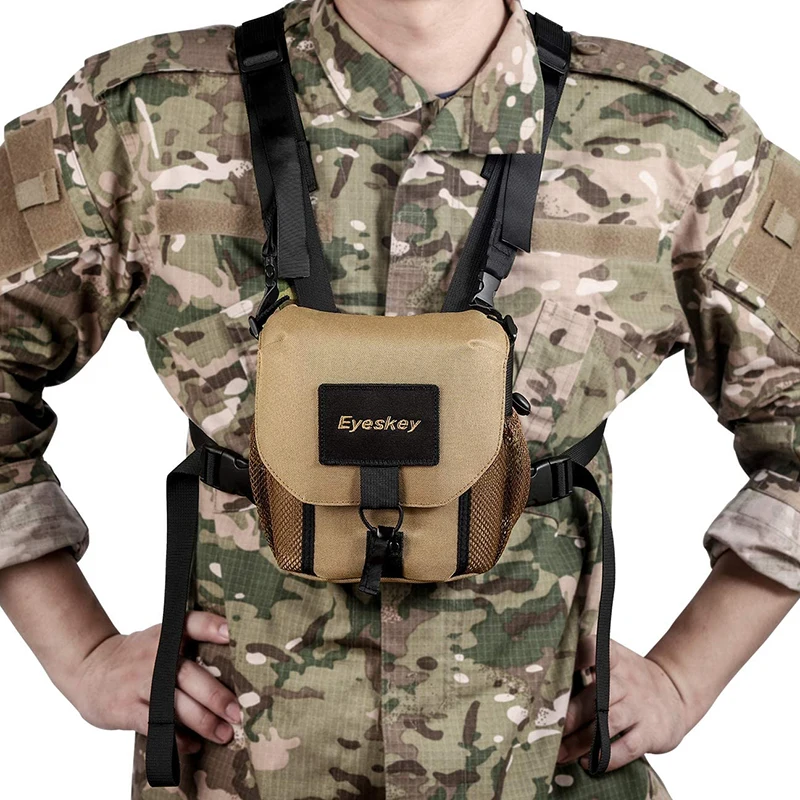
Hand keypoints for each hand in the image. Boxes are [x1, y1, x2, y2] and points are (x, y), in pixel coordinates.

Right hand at [70, 611, 239, 754]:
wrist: (90, 668)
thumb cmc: (137, 656)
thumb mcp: (160, 638)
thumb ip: (191, 643)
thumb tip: (235, 662)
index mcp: (167, 635)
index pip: (192, 623)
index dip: (212, 627)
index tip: (231, 634)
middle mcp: (156, 656)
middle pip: (191, 676)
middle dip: (217, 696)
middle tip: (237, 713)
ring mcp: (141, 683)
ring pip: (177, 705)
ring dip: (204, 722)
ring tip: (224, 733)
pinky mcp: (128, 709)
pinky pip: (157, 727)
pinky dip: (177, 738)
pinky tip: (193, 743)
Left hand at [557, 635, 689, 770]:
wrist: (675, 694)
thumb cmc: (628, 679)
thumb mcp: (612, 662)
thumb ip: (583, 667)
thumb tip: (541, 680)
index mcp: (613, 658)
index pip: (594, 649)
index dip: (578, 656)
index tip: (557, 667)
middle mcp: (626, 680)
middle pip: (596, 694)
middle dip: (568, 715)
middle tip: (545, 730)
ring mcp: (640, 706)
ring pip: (608, 722)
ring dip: (581, 740)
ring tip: (560, 753)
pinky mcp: (651, 732)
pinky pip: (627, 747)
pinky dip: (607, 757)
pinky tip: (588, 762)